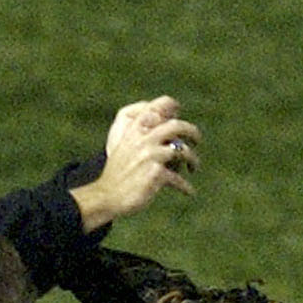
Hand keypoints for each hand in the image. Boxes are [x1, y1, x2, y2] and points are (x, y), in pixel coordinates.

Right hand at [72, 94, 199, 229]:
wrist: (105, 197)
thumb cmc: (117, 174)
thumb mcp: (124, 148)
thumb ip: (141, 136)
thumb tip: (165, 128)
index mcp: (135, 130)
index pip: (156, 108)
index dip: (171, 105)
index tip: (178, 110)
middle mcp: (144, 140)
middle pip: (176, 126)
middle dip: (192, 131)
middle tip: (197, 139)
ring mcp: (151, 156)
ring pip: (183, 152)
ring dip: (193, 161)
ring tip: (193, 168)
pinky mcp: (157, 174)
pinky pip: (178, 178)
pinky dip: (186, 187)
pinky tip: (189, 191)